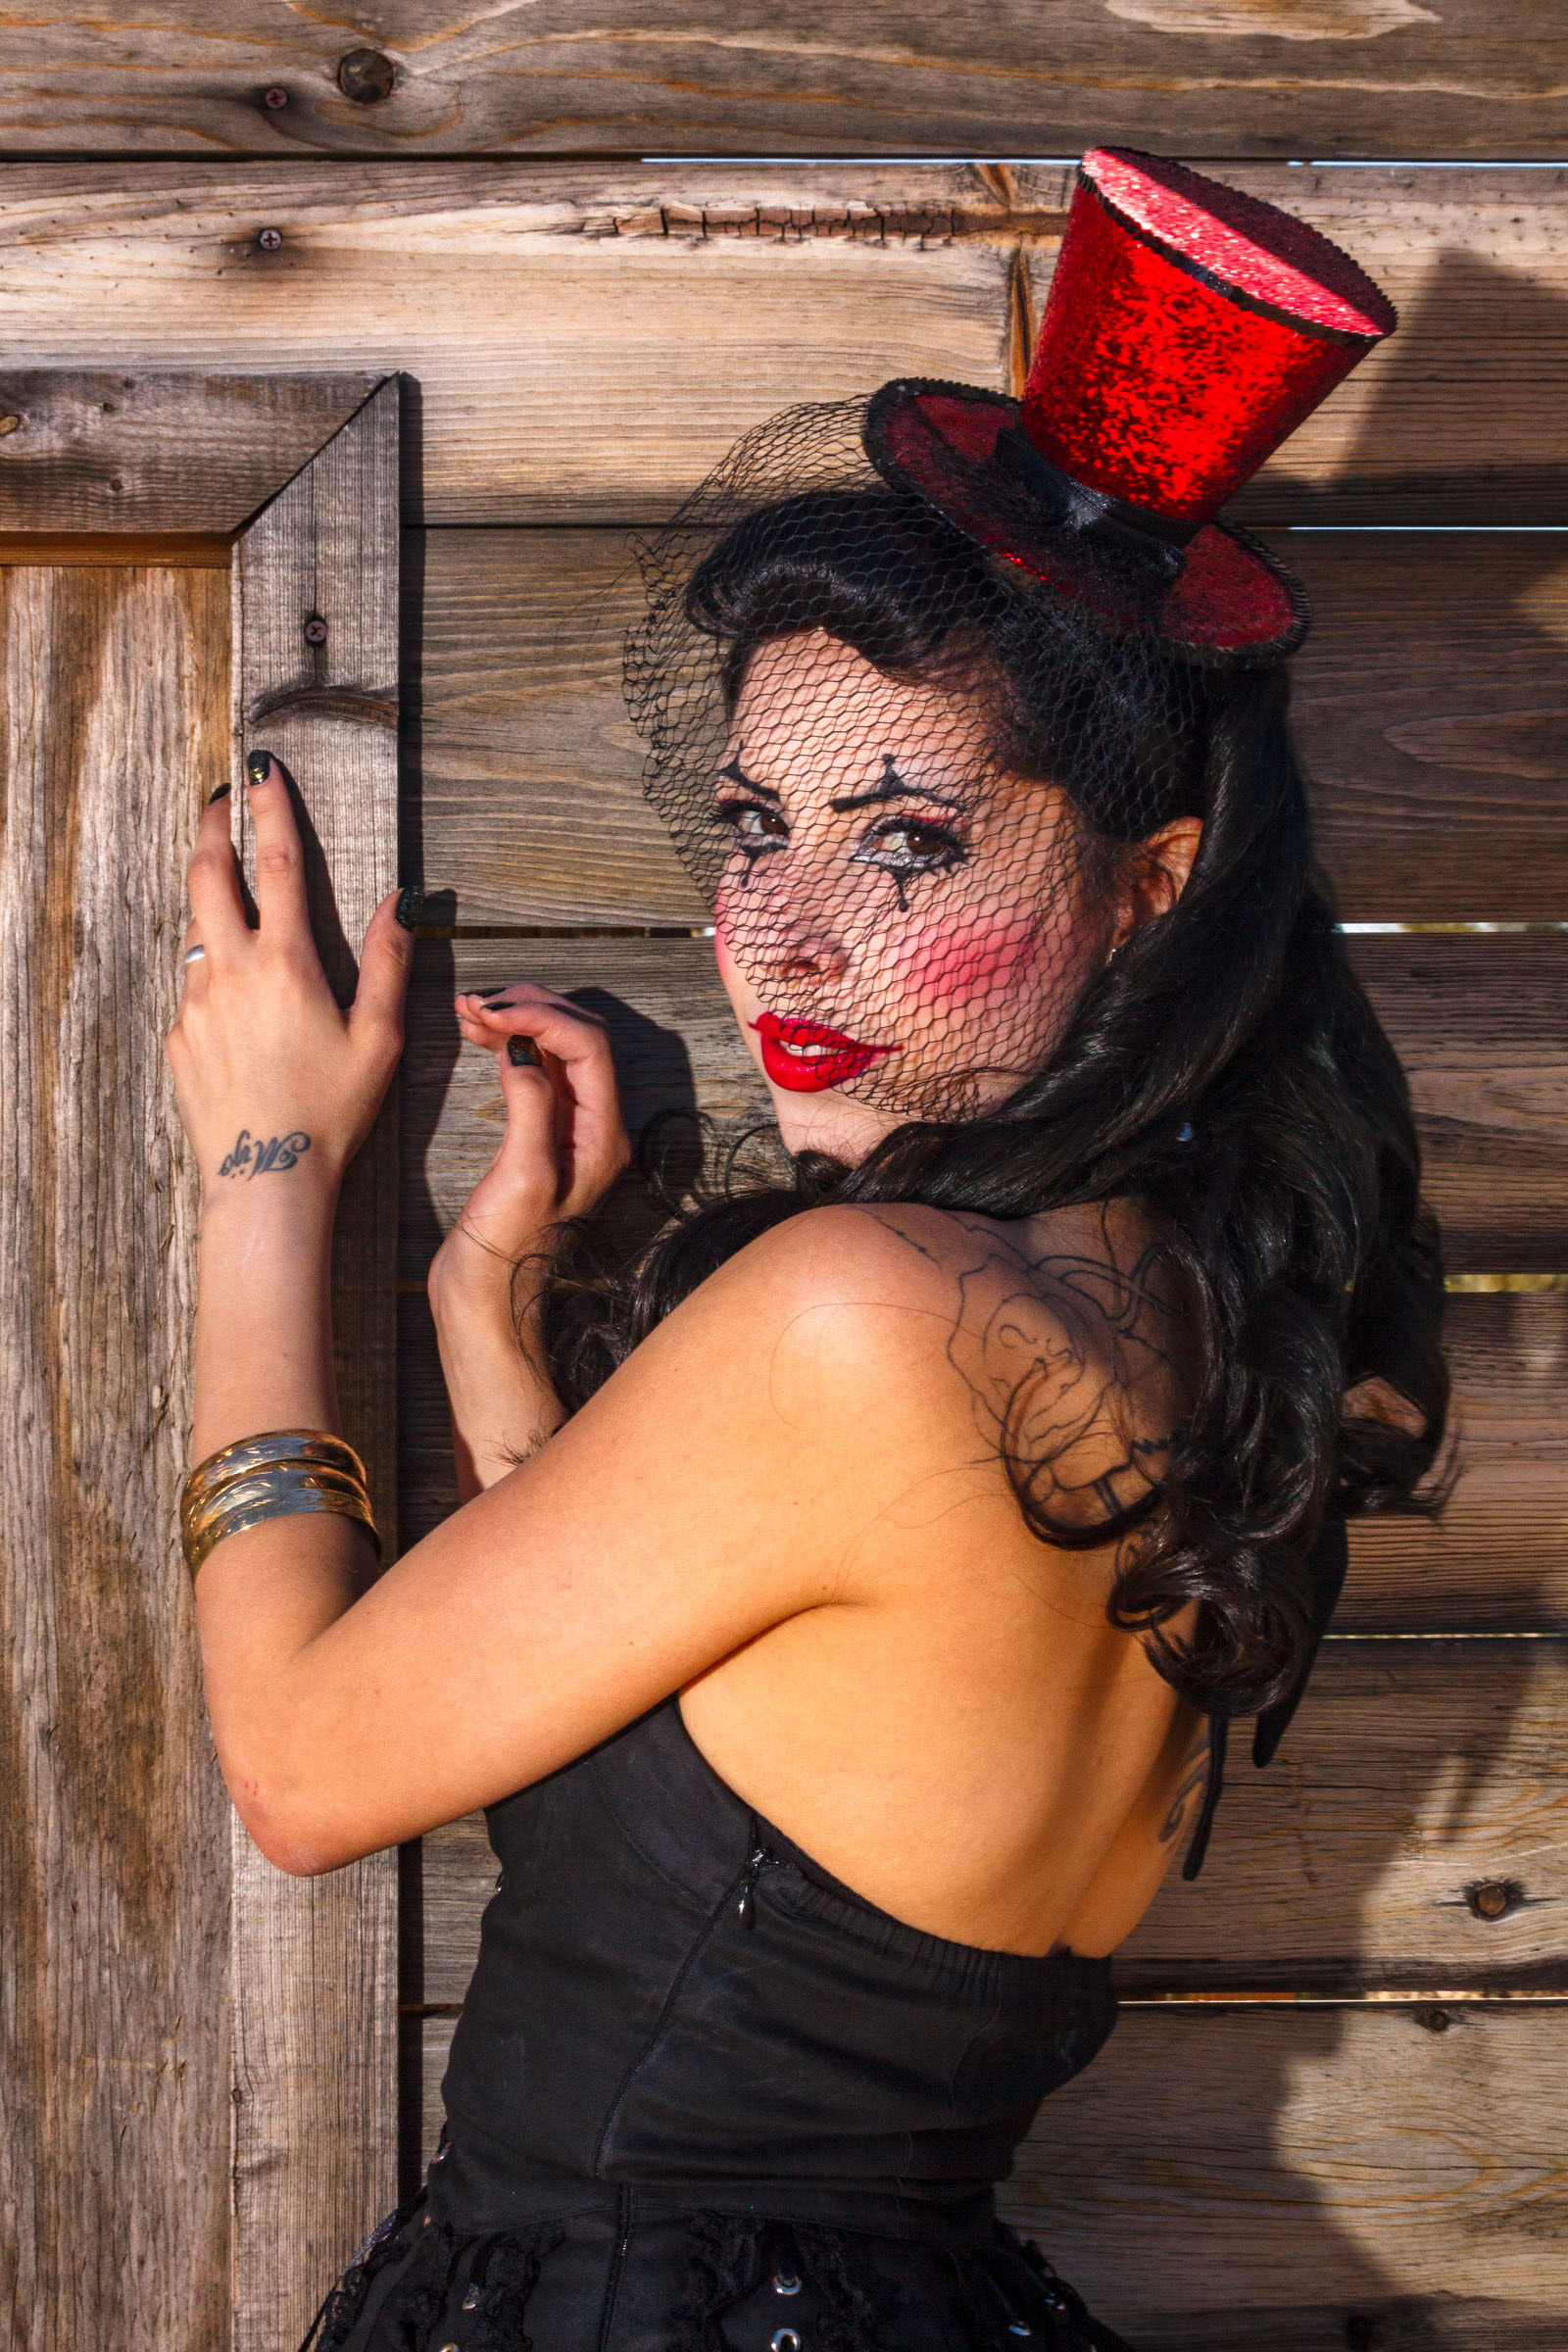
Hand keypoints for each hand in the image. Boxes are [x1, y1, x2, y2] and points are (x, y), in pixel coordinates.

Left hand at [165, 755, 412, 1203]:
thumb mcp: (379, 1038)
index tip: (262, 768)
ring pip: (195, 930)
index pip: (276, 862)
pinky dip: (213, 972)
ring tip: (234, 900)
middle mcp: (231, 970)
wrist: (265, 1178)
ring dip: (212, 903)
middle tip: (219, 801)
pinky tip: (239, 1002)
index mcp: (287, 963)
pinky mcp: (178, 1036)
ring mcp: (195, 1002)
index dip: (270, 807)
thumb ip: (390, 963)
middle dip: (211, 828)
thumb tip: (402, 902)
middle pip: (207, 874)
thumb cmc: (332, 1111)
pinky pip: (194, 986)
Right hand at [432, 982, 630, 1298]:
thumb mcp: (523, 1177)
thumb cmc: (506, 1249)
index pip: (590, 1047)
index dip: (544, 1017)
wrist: (486, 1295)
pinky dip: (508, 1045)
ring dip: (516, 1021)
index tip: (492, 1010)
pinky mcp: (538, 1134)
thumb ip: (532, 1107)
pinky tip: (479, 1035)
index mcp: (602, 1135)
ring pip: (554, 1050)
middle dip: (531, 1009)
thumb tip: (525, 1054)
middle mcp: (593, 1126)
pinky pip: (534, 1070)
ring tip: (469, 1010)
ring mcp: (566, 1128)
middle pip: (579, 1038)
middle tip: (477, 1001)